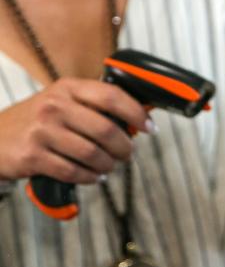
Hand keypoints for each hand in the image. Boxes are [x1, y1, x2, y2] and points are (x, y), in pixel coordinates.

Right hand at [0, 77, 151, 182]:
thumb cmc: (35, 122)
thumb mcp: (62, 103)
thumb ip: (94, 107)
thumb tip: (138, 118)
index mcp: (67, 88)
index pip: (112, 96)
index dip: (136, 113)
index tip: (149, 127)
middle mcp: (54, 106)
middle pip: (106, 130)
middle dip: (124, 147)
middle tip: (127, 154)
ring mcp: (41, 131)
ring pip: (93, 154)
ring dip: (108, 165)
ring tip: (108, 167)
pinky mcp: (32, 156)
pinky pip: (73, 171)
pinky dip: (89, 178)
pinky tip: (92, 177)